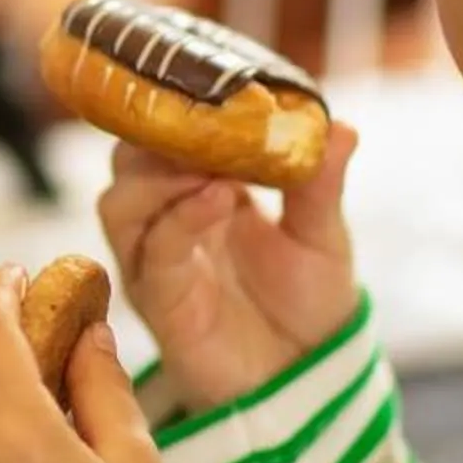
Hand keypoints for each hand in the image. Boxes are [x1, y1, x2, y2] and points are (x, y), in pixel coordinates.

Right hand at [97, 124, 360, 414]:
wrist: (306, 384)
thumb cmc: (307, 308)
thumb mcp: (323, 236)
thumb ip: (320, 184)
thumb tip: (342, 126)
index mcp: (201, 189)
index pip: (164, 132)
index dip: (177, 104)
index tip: (212, 78)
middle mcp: (166, 220)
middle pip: (127, 158)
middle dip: (156, 132)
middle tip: (204, 117)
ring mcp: (156, 261)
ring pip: (120, 201)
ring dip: (160, 174)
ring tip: (213, 164)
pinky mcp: (158, 302)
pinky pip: (152, 251)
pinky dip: (182, 217)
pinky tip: (220, 199)